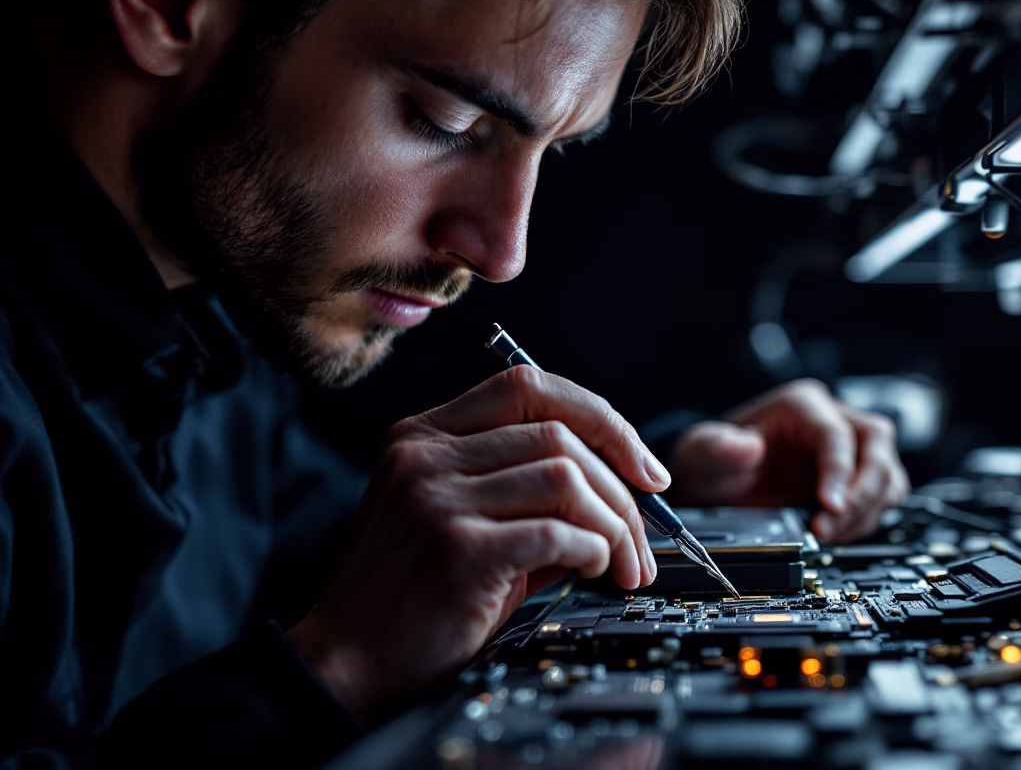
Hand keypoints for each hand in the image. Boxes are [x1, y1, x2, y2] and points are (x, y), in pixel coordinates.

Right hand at [287, 367, 665, 725]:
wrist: (346, 664)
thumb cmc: (411, 596)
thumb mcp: (461, 521)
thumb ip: (526, 492)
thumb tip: (623, 487)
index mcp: (422, 435)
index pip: (527, 386)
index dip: (599, 417)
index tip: (641, 465)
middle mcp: (424, 456)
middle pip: (559, 434)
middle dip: (621, 487)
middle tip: (644, 540)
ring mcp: (436, 499)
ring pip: (566, 478)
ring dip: (615, 524)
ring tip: (623, 565)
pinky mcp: (457, 549)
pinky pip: (558, 532)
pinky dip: (595, 550)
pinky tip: (593, 571)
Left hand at [671, 379, 908, 542]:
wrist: (721, 484)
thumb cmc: (718, 462)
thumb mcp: (703, 452)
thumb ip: (716, 447)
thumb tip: (745, 447)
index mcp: (801, 405)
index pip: (835, 433)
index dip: (838, 470)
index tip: (829, 505)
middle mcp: (833, 420)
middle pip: (876, 445)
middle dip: (861, 492)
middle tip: (831, 527)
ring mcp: (851, 450)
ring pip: (887, 473)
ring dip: (865, 510)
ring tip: (827, 535)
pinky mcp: (857, 480)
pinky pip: (883, 497)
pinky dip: (866, 520)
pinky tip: (836, 534)